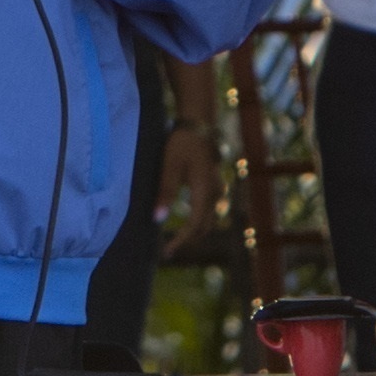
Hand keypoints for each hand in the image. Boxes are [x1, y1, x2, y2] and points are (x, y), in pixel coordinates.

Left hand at [157, 126, 223, 256]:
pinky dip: (198, 221)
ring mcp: (218, 189)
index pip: (195, 226)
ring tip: (175, 240)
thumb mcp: (169, 166)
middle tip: (168, 251)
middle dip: (188, 241)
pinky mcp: (215, 185)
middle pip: (204, 227)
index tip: (166, 252)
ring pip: (208, 219)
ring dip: (194, 232)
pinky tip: (185, 223)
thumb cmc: (181, 143)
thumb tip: (158, 219)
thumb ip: (165, 193)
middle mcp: (216, 193)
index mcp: (205, 191)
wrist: (198, 123)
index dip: (181, 241)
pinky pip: (208, 210)